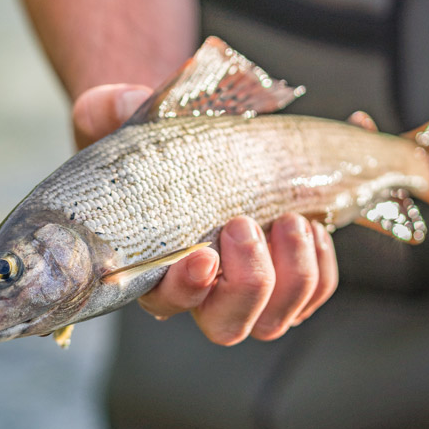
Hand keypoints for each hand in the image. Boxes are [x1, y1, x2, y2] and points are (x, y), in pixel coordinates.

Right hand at [73, 84, 339, 345]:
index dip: (185, 288)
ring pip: (277, 317)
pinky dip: (321, 263)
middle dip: (248, 280)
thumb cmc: (156, 140)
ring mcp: (251, 292)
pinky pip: (315, 293)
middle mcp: (204, 292)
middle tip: (246, 224)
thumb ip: (108, 110)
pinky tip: (312, 224)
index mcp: (154, 266)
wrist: (201, 138)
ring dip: (294, 272)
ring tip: (292, 219)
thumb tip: (119, 103)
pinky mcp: (290, 280)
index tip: (203, 255)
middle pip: (228, 325)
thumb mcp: (119, 117)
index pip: (165, 300)